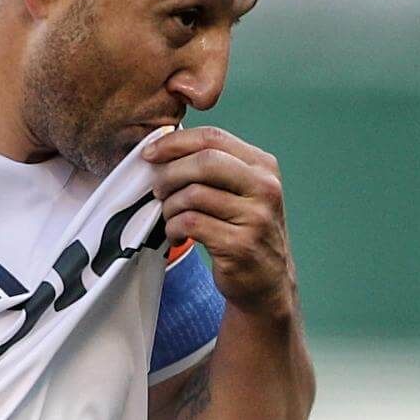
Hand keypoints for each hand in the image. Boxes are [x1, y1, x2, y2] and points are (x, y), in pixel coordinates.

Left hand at [142, 126, 295, 315]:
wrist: (268, 281)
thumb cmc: (245, 231)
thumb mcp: (242, 191)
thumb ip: (214, 167)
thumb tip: (164, 146)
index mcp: (264, 166)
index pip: (213, 138)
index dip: (175, 142)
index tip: (151, 153)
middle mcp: (265, 188)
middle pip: (204, 161)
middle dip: (170, 173)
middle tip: (158, 189)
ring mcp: (255, 217)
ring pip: (193, 195)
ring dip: (170, 206)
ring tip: (171, 217)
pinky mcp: (240, 245)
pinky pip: (191, 224)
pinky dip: (174, 228)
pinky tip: (178, 235)